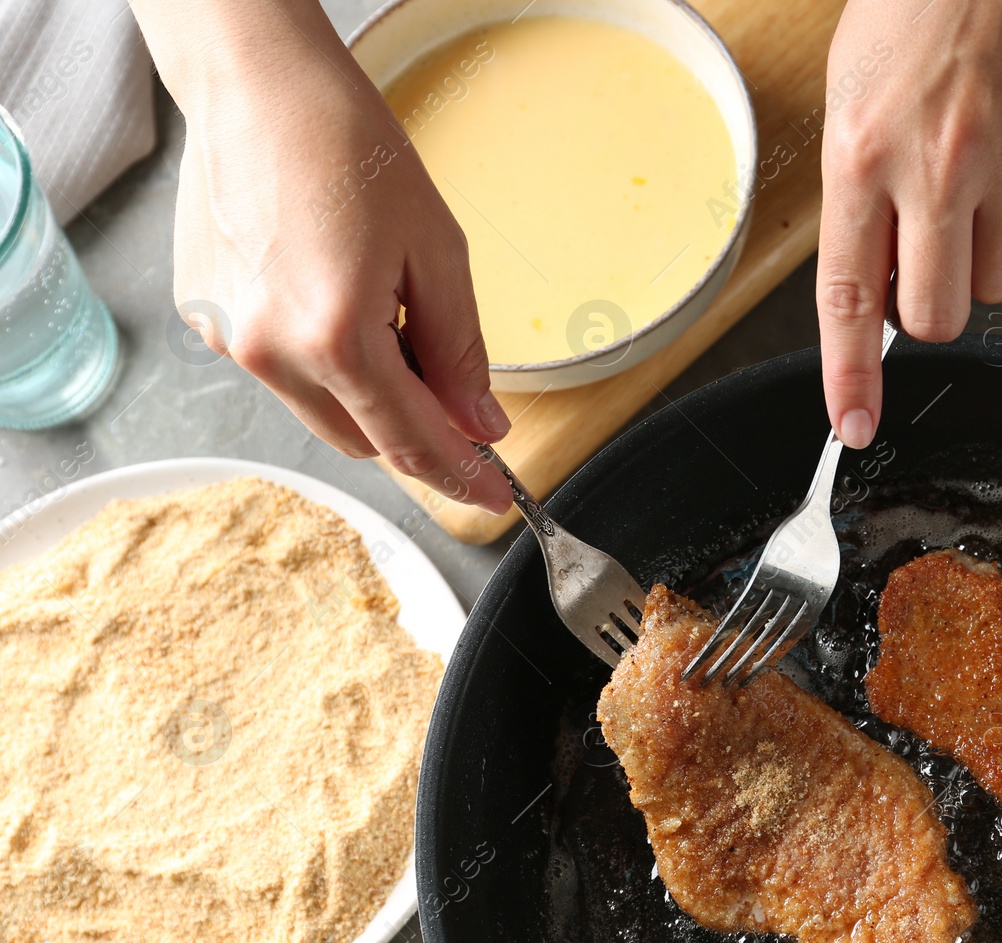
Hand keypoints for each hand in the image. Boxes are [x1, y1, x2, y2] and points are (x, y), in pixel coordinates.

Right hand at [131, 0, 512, 512]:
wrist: (257, 85)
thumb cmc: (348, 146)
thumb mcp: (437, 251)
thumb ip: (460, 351)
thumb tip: (480, 425)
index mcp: (334, 338)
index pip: (411, 443)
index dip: (460, 476)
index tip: (493, 497)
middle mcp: (270, 353)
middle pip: (363, 442)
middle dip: (417, 437)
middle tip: (463, 409)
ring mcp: (229, 340)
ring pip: (321, 411)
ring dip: (370, 397)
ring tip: (395, 321)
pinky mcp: (206, 319)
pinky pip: (282, 370)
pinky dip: (323, 360)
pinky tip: (339, 296)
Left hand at [817, 0, 1001, 447]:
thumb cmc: (911, 12)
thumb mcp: (850, 103)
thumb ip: (860, 202)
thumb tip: (875, 286)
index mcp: (862, 156)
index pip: (848, 298)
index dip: (850, 376)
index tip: (852, 424)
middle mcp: (934, 169)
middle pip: (936, 315)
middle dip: (925, 308)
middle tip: (920, 259)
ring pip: (998, 287)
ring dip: (978, 266)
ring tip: (967, 201)